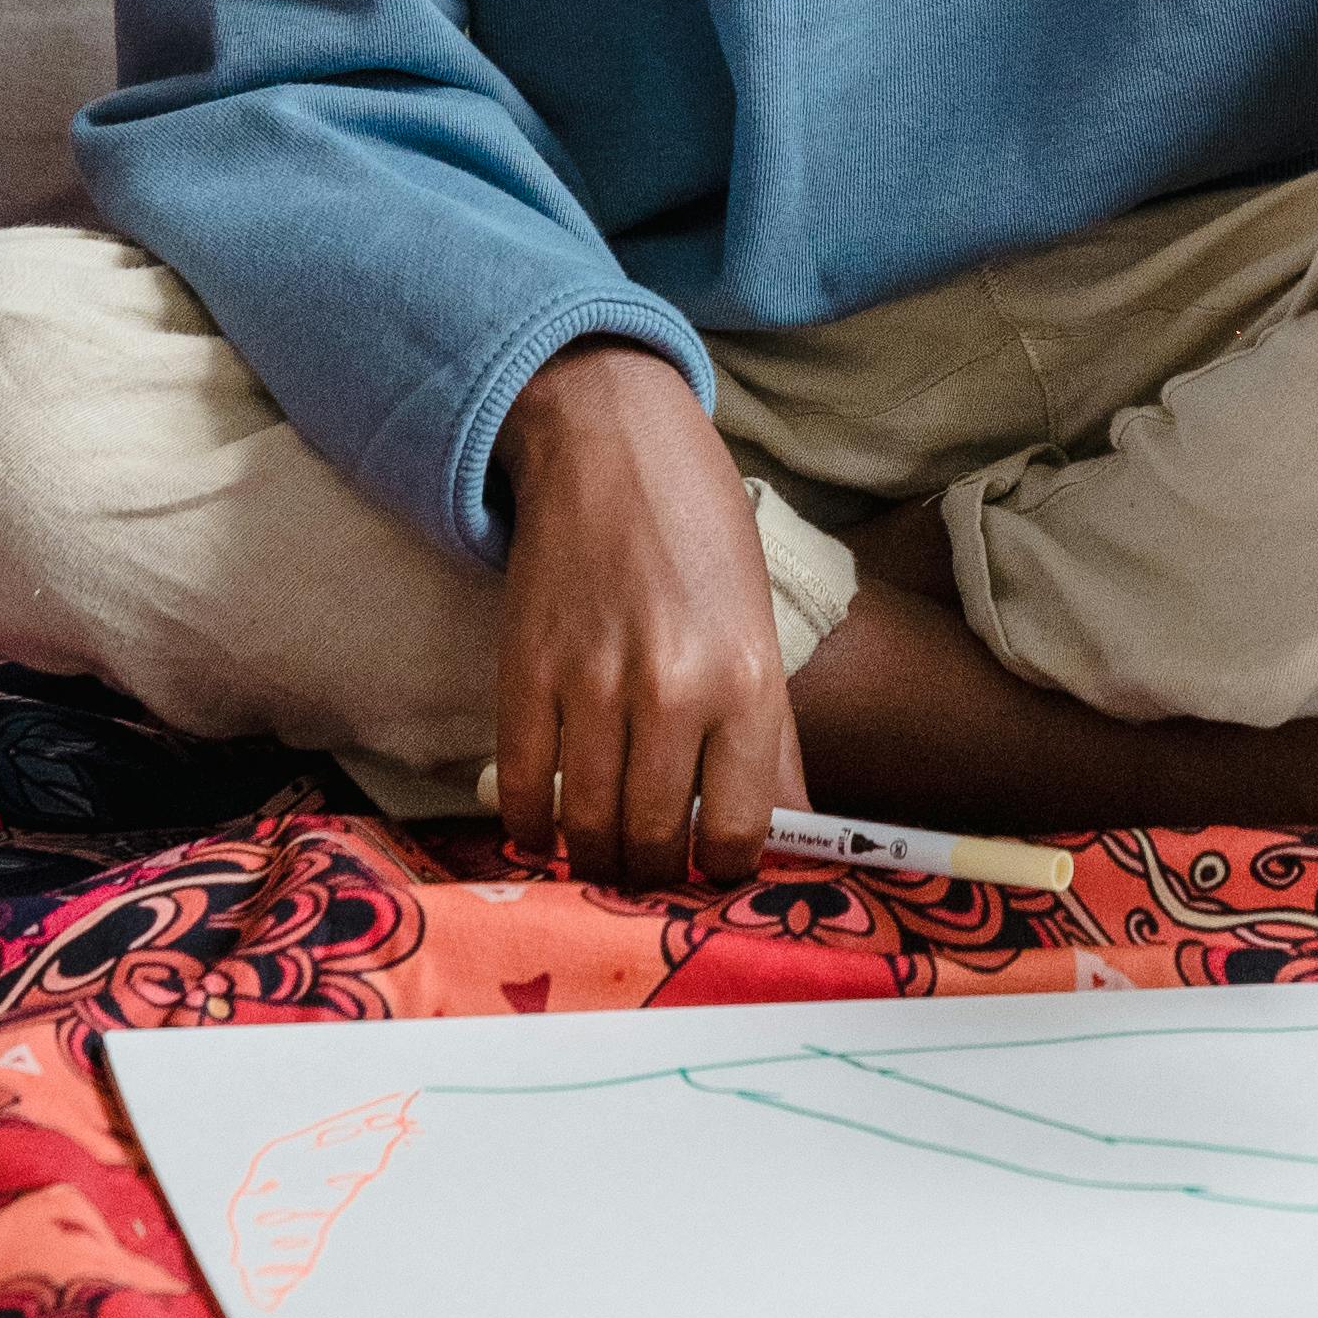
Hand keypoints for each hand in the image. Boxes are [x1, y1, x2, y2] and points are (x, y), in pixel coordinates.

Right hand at [490, 340, 801, 885]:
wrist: (610, 442)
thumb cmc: (700, 535)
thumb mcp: (759, 627)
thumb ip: (770, 740)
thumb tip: (793, 836)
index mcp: (748, 680)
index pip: (737, 832)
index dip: (722, 874)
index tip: (710, 874)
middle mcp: (673, 689)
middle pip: (654, 842)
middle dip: (654, 876)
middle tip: (652, 872)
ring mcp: (592, 682)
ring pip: (587, 828)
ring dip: (595, 859)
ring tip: (604, 853)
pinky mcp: (524, 671)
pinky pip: (524, 788)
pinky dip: (533, 825)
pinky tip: (548, 824)